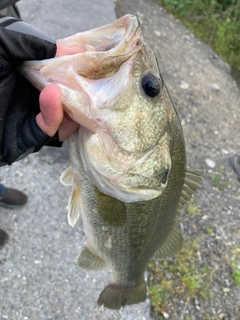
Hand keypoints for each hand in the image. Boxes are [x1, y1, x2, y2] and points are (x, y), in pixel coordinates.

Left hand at [0, 17, 78, 164]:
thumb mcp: (6, 43)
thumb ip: (36, 43)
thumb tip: (71, 51)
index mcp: (29, 76)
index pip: (61, 74)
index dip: (77, 68)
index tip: (90, 61)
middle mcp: (33, 97)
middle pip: (69, 97)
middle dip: (81, 89)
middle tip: (94, 79)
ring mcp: (30, 117)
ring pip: (65, 117)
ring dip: (74, 103)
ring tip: (79, 88)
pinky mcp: (26, 136)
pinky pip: (47, 129)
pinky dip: (54, 114)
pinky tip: (54, 95)